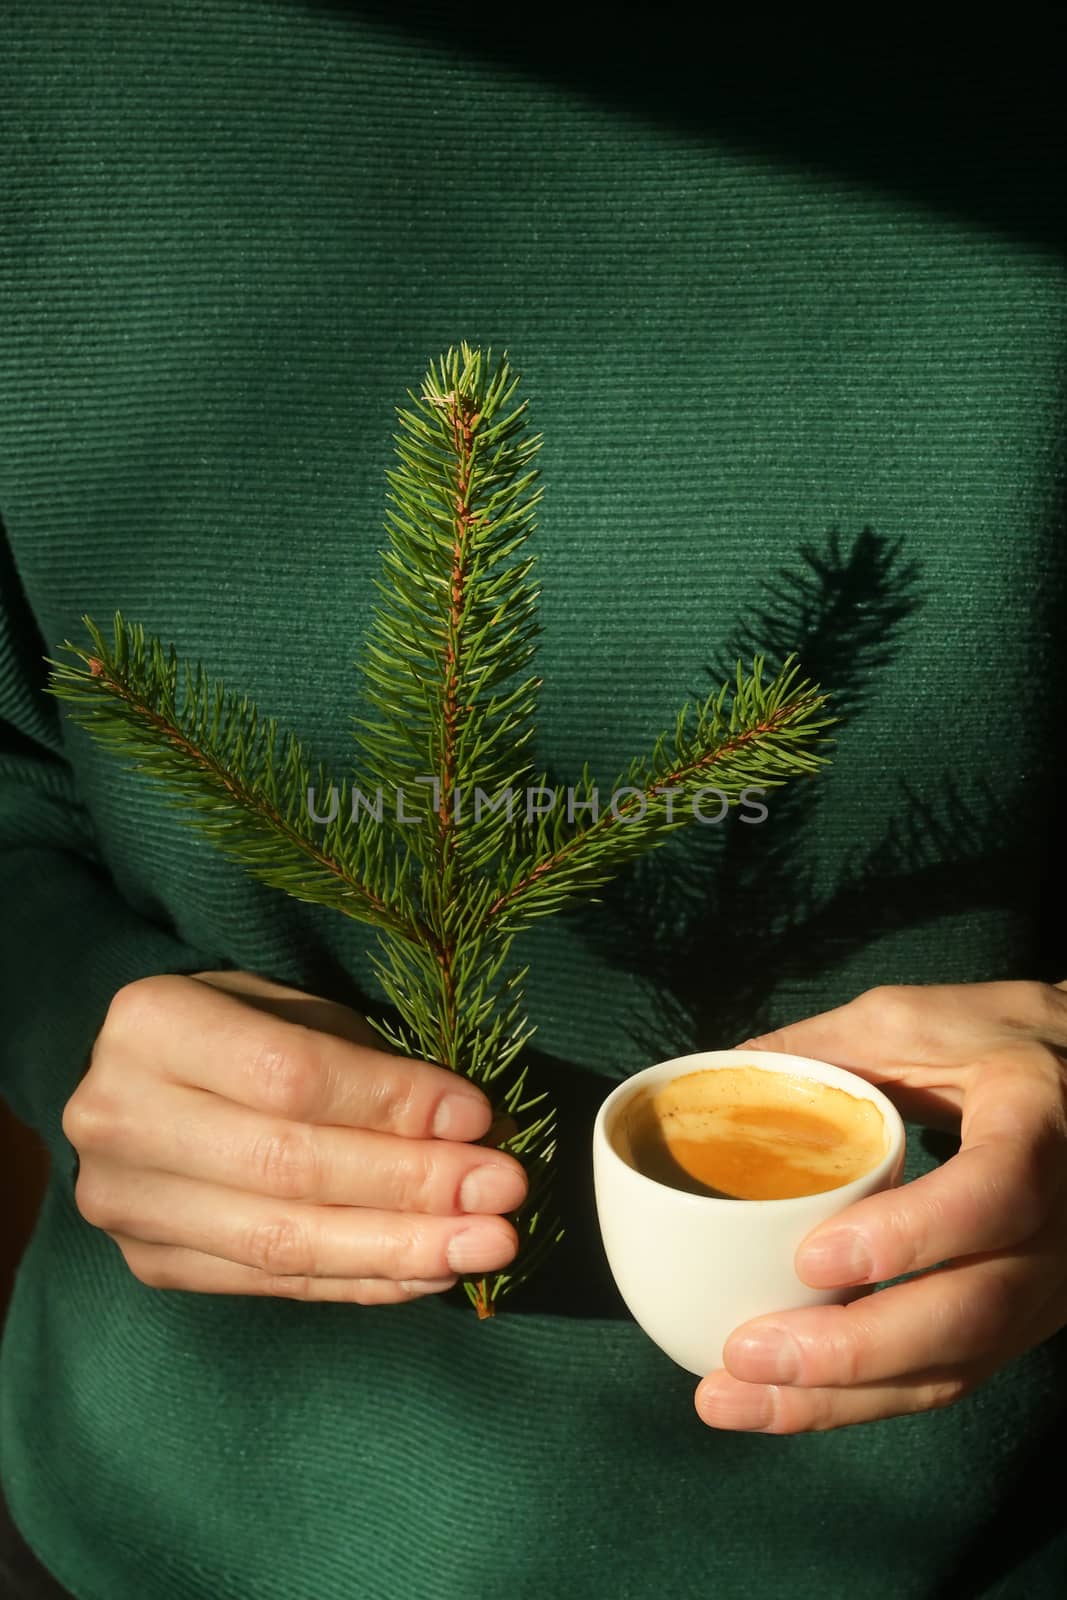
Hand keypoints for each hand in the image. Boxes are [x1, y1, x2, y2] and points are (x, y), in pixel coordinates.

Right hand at [63, 970, 526, 1302]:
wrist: (137, 1081)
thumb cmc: (237, 1028)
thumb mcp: (291, 1009)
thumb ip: (364, 1064)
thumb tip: (470, 1128)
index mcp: (151, 1023)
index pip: (290, 1076)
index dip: (391, 1102)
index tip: (478, 1116)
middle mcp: (118, 1115)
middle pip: (288, 1166)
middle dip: (411, 1183)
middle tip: (503, 1191)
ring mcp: (125, 1202)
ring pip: (281, 1241)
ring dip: (400, 1248)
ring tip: (485, 1245)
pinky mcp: (150, 1263)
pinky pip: (272, 1283)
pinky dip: (361, 1280)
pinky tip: (431, 1273)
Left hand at [694, 980, 1066, 1432]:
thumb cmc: (995, 1042)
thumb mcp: (912, 1020)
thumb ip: (825, 1050)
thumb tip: (722, 1080)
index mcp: (1035, 1123)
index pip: (994, 1195)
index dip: (909, 1236)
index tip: (812, 1258)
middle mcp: (1059, 1222)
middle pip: (973, 1311)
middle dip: (851, 1350)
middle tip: (744, 1352)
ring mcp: (1047, 1283)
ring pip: (956, 1364)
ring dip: (839, 1398)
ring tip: (732, 1399)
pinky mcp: (1019, 1320)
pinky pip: (946, 1376)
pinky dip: (860, 1401)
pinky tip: (779, 1403)